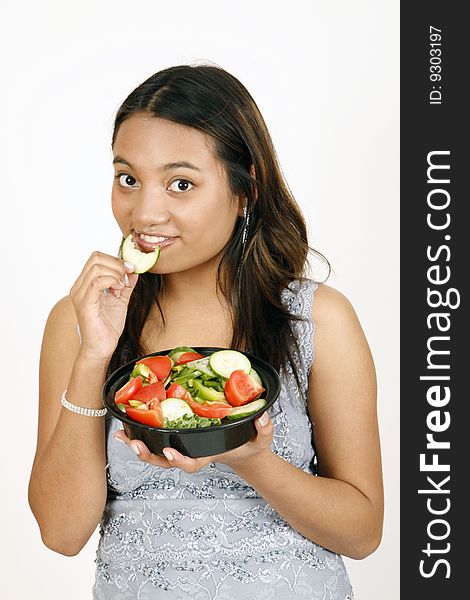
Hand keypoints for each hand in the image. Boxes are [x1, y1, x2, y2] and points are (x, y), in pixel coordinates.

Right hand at [69, 251, 138, 361]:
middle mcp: (79, 287)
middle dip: (117, 263)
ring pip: (96, 267)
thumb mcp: (121, 301)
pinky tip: (119, 290)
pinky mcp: (85, 304)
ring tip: (122, 286)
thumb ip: (126, 285)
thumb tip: (134, 271)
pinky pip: (96, 283)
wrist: (101, 348)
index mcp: (85, 284)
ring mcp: (80, 295)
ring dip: (116, 273)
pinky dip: (112, 281)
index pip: (96, 258)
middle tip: (128, 276)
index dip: (116, 259)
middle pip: (95, 258)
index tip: (130, 269)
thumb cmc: (107, 327)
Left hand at [113, 412, 273, 473]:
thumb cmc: (249, 444)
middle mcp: (190, 453)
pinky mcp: (176, 436)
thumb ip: (264, 429)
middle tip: (134, 444)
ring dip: (137, 446)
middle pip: (164, 461)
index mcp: (207, 455)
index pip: (192, 464)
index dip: (180, 461)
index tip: (170, 452)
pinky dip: (138, 434)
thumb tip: (262, 417)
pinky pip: (155, 439)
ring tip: (121, 435)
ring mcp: (182, 446)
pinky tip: (125, 427)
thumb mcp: (262, 439)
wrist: (240, 449)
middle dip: (148, 455)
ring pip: (155, 453)